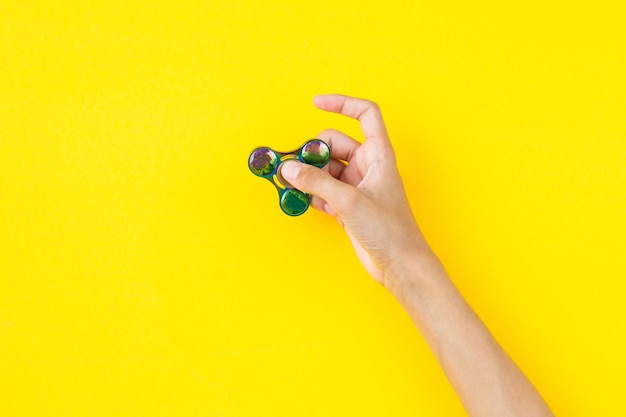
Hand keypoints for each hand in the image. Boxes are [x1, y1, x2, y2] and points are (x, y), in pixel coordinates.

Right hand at [280, 94, 431, 287]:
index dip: (343, 104)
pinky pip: (324, 189)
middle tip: (294, 167)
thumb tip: (290, 169)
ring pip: (326, 169)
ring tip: (292, 185)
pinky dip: (312, 192)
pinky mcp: (348, 205)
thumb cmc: (390, 231)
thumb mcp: (350, 201)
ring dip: (308, 175)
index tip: (317, 102)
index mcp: (378, 155)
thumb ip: (317, 182)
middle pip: (334, 144)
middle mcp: (367, 166)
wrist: (399, 264)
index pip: (365, 115)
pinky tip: (302, 200)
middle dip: (313, 153)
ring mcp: (357, 186)